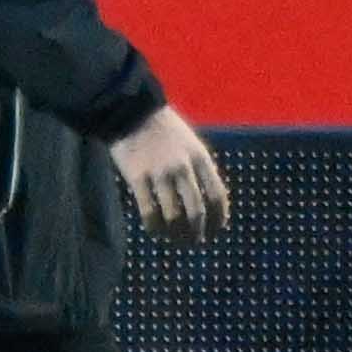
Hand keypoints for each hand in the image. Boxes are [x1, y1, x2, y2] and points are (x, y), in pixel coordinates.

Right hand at [116, 104, 234, 235]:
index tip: (217, 229)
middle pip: (197, 212)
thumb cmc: (164, 129)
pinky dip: (154, 228)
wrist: (132, 110)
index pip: (217, 195)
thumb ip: (201, 170)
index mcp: (200, 157)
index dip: (219, 218)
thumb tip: (210, 204)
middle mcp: (182, 167)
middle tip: (196, 241)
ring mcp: (159, 174)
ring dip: (176, 235)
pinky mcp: (137, 178)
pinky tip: (155, 231)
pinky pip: (149, 213)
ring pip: (173, 217)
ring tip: (176, 239)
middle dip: (198, 232)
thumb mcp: (191, 143)